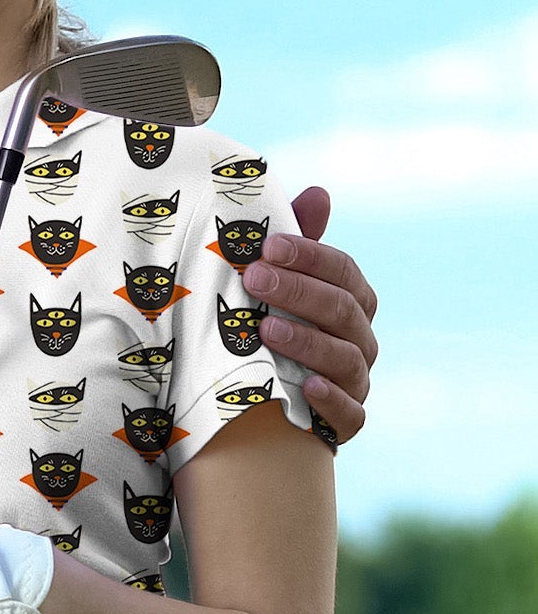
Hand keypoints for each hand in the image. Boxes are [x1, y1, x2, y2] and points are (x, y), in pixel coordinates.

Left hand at [241, 186, 377, 443]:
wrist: (263, 399)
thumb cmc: (272, 324)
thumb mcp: (279, 282)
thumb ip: (297, 242)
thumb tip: (319, 192)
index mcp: (350, 300)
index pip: (342, 271)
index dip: (309, 256)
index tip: (267, 246)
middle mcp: (360, 339)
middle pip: (342, 310)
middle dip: (298, 292)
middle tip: (254, 278)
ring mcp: (356, 381)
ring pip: (345, 359)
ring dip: (307, 342)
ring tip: (266, 329)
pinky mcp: (345, 422)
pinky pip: (350, 414)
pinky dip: (331, 400)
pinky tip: (306, 386)